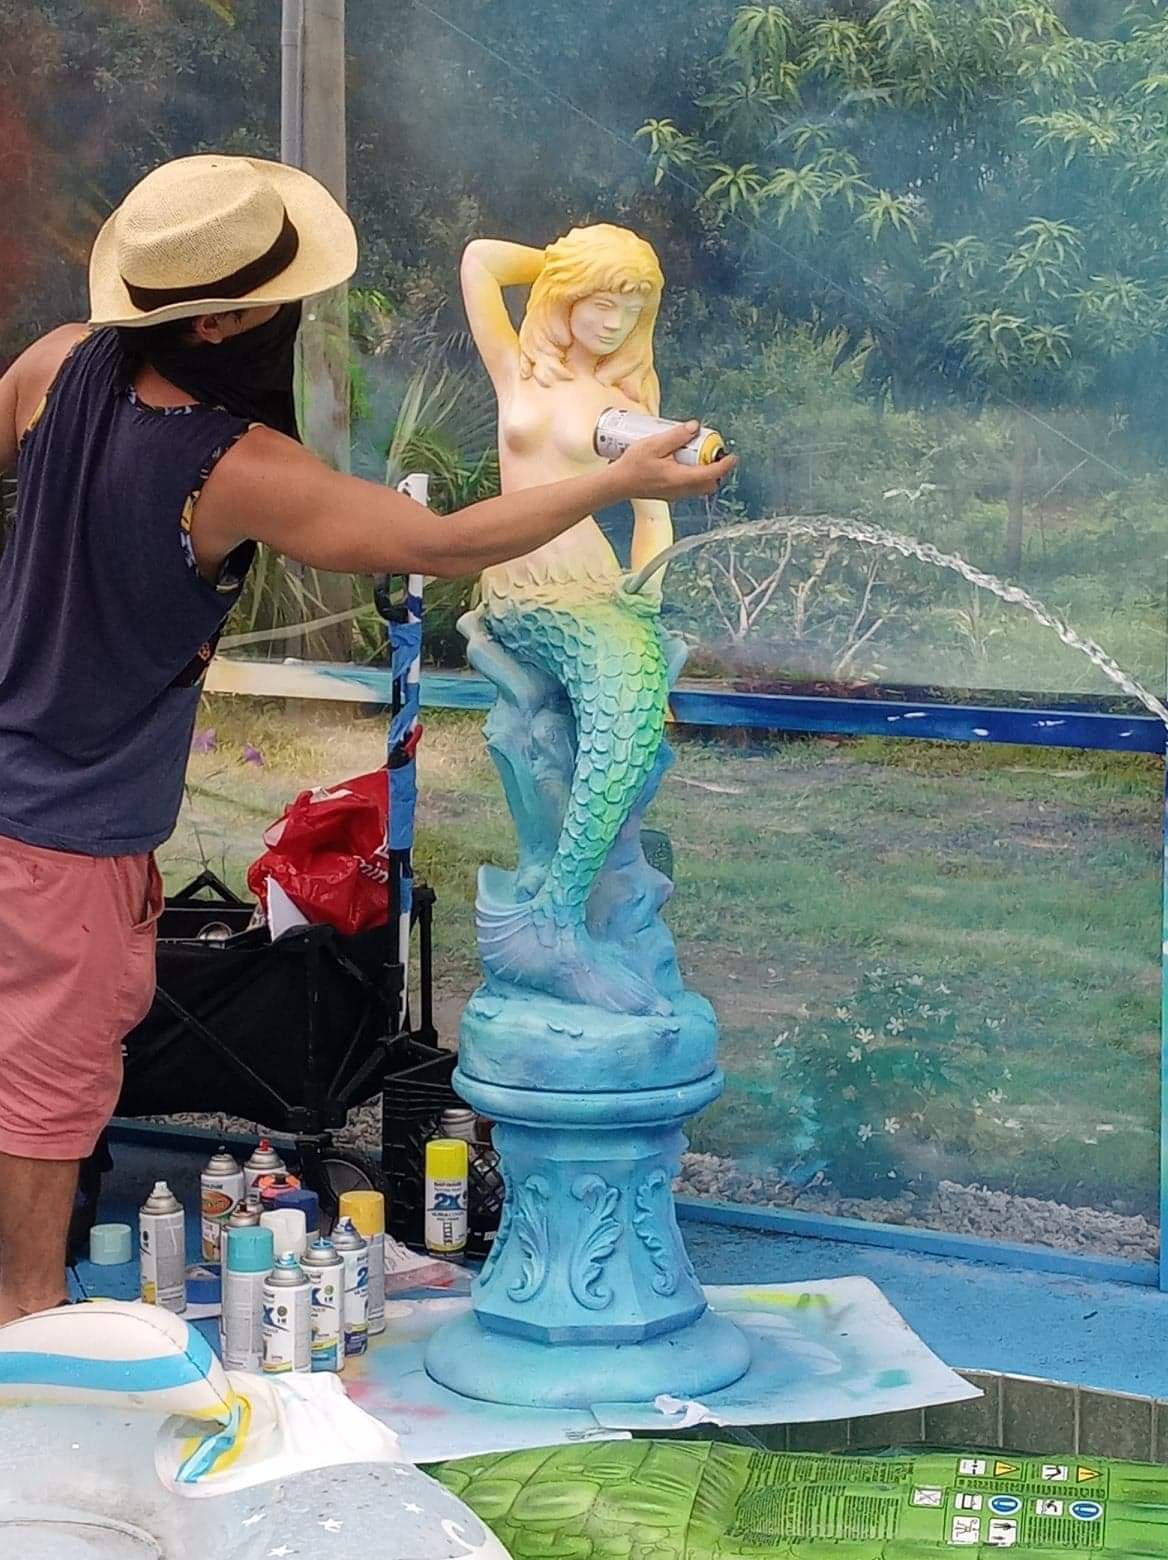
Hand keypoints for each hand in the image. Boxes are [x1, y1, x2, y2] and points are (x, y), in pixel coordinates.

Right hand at [610, 421, 736, 501]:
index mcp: (680, 478)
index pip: (711, 474)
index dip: (725, 465)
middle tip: (714, 453)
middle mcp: (680, 490)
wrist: (617, 484)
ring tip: (699, 456)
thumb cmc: (632, 466)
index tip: (732, 456)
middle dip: (717, 471)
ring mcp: (675, 495)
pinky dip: (695, 477)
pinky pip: (690, 488)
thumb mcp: (654, 444)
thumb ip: (676, 436)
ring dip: (706, 474)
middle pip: (709, 484)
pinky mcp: (670, 494)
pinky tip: (685, 463)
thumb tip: (695, 427)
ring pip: (700, 488)